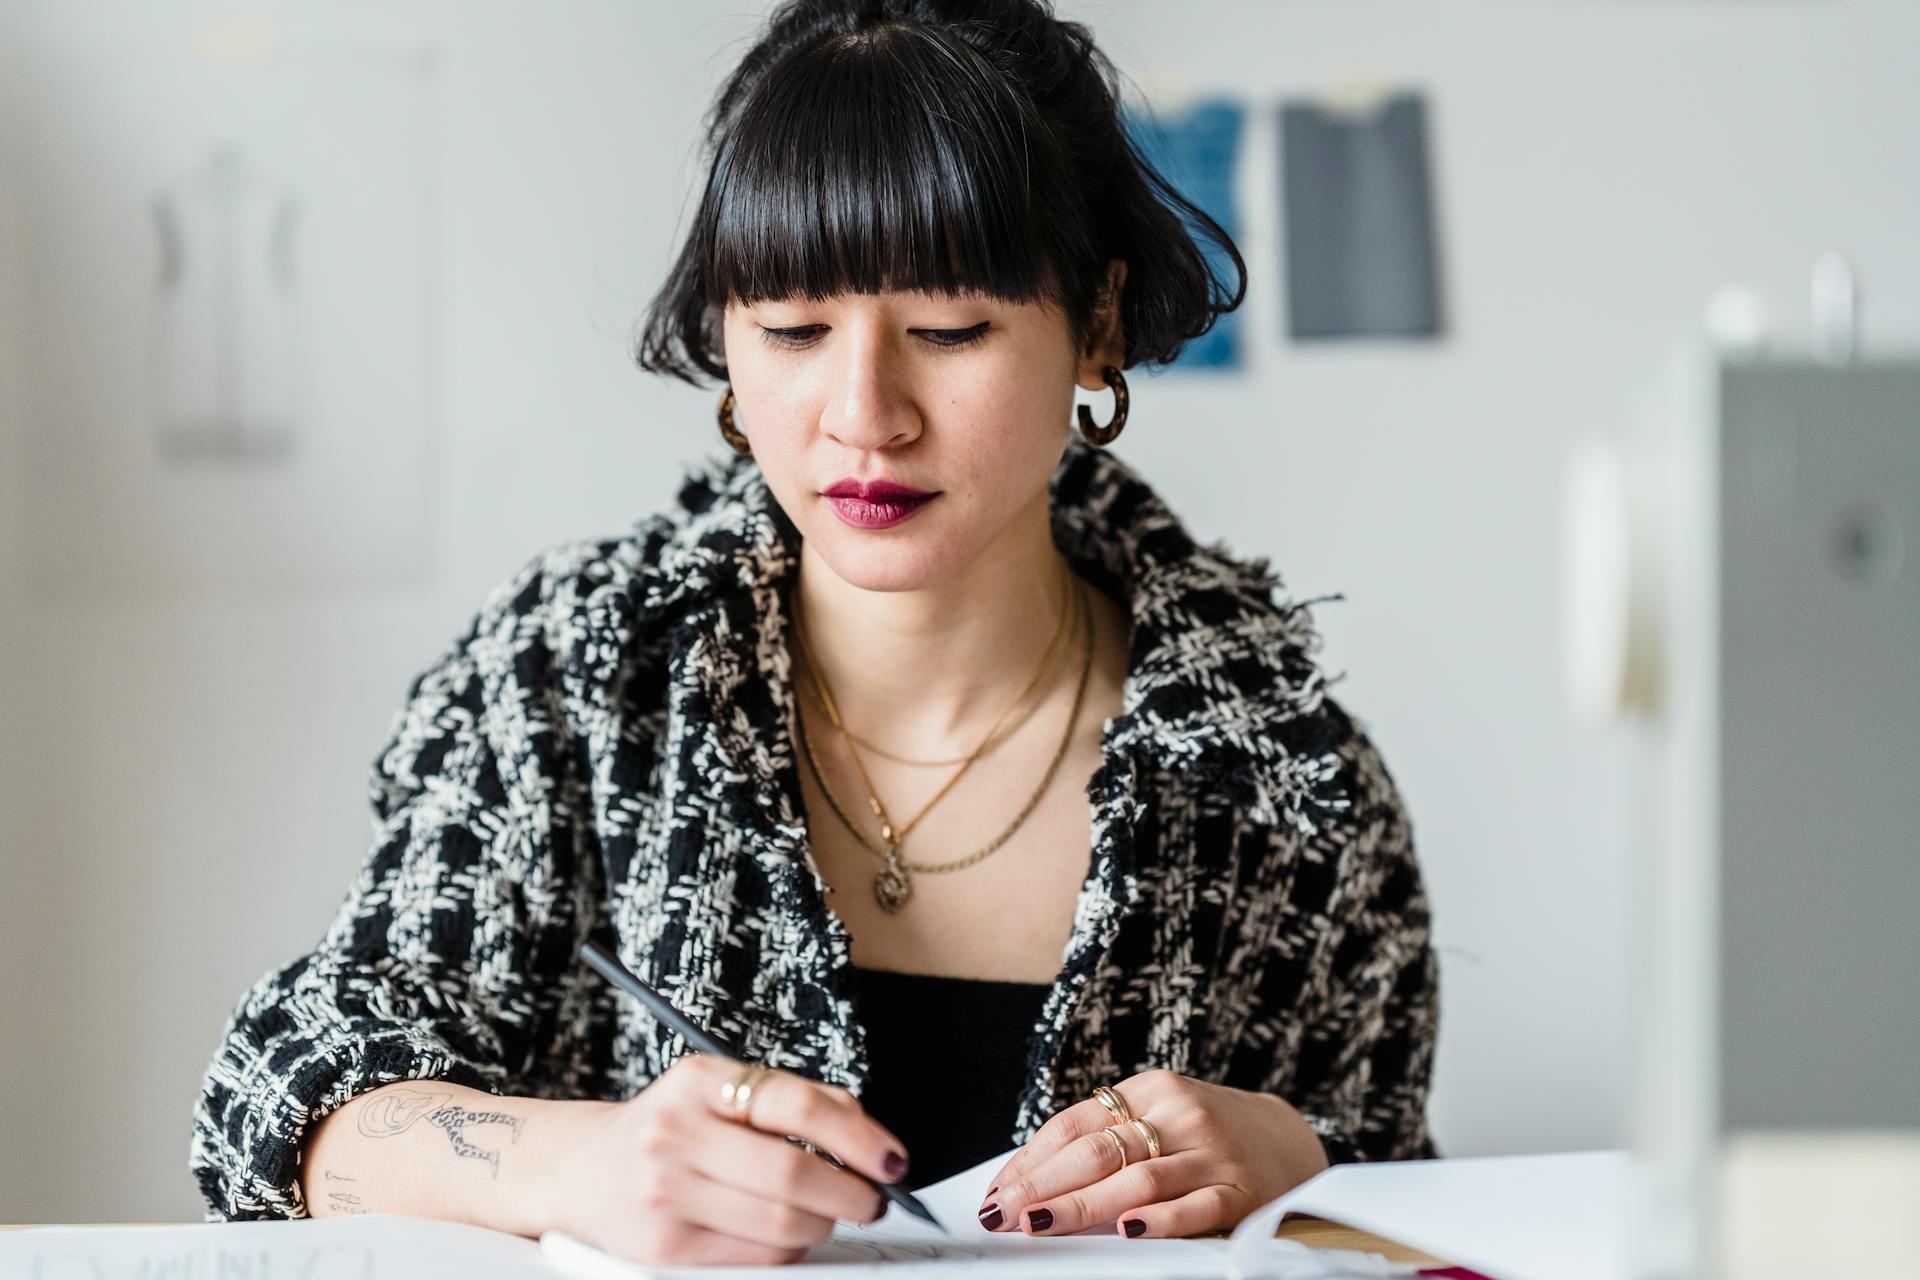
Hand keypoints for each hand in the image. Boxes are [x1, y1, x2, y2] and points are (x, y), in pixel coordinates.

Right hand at [541, 1054, 908, 1265]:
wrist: (585, 1171)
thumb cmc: (672, 1128)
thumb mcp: (720, 1092)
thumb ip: (792, 1102)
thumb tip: (870, 1137)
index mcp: (699, 1081)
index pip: (797, 1104)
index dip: (858, 1135)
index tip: (892, 1160)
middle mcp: (676, 1132)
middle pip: (793, 1174)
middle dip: (851, 1194)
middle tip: (873, 1199)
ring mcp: (665, 1191)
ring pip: (780, 1224)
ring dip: (823, 1225)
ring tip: (830, 1214)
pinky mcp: (663, 1247)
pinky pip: (754, 1256)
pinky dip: (788, 1250)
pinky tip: (789, 1234)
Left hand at [976, 1069, 1329, 1238]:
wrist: (1290, 1138)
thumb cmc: (1205, 1132)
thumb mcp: (1158, 1114)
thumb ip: (1106, 1138)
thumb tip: (1029, 1178)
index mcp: (1150, 1089)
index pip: (1074, 1125)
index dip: (1029, 1160)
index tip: (996, 1193)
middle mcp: (1180, 1114)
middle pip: (1098, 1151)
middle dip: (1042, 1186)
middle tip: (1003, 1214)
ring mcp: (1212, 1152)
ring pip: (1137, 1179)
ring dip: (1083, 1205)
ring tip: (1041, 1224)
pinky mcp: (1241, 1190)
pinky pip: (1193, 1208)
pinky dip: (1158, 1221)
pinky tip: (1126, 1232)